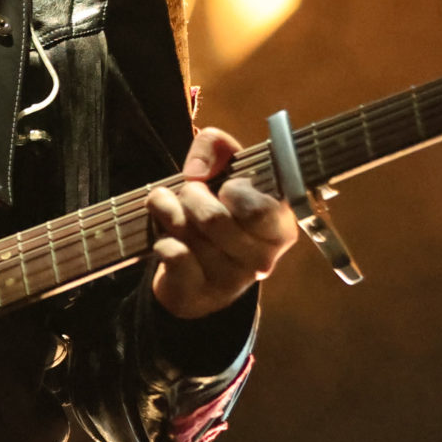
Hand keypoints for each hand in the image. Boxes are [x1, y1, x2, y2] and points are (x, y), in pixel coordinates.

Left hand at [147, 127, 301, 320]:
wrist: (196, 273)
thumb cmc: (219, 212)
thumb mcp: (225, 171)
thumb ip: (217, 146)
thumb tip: (197, 170)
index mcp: (280, 226)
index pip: (259, 208)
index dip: (233, 190)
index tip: (225, 187)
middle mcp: (262, 258)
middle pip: (213, 218)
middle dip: (191, 196)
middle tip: (191, 197)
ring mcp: (232, 280)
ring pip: (187, 232)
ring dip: (170, 214)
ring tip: (173, 214)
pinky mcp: (201, 294)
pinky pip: (173, 255)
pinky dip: (162, 240)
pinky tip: (166, 240)